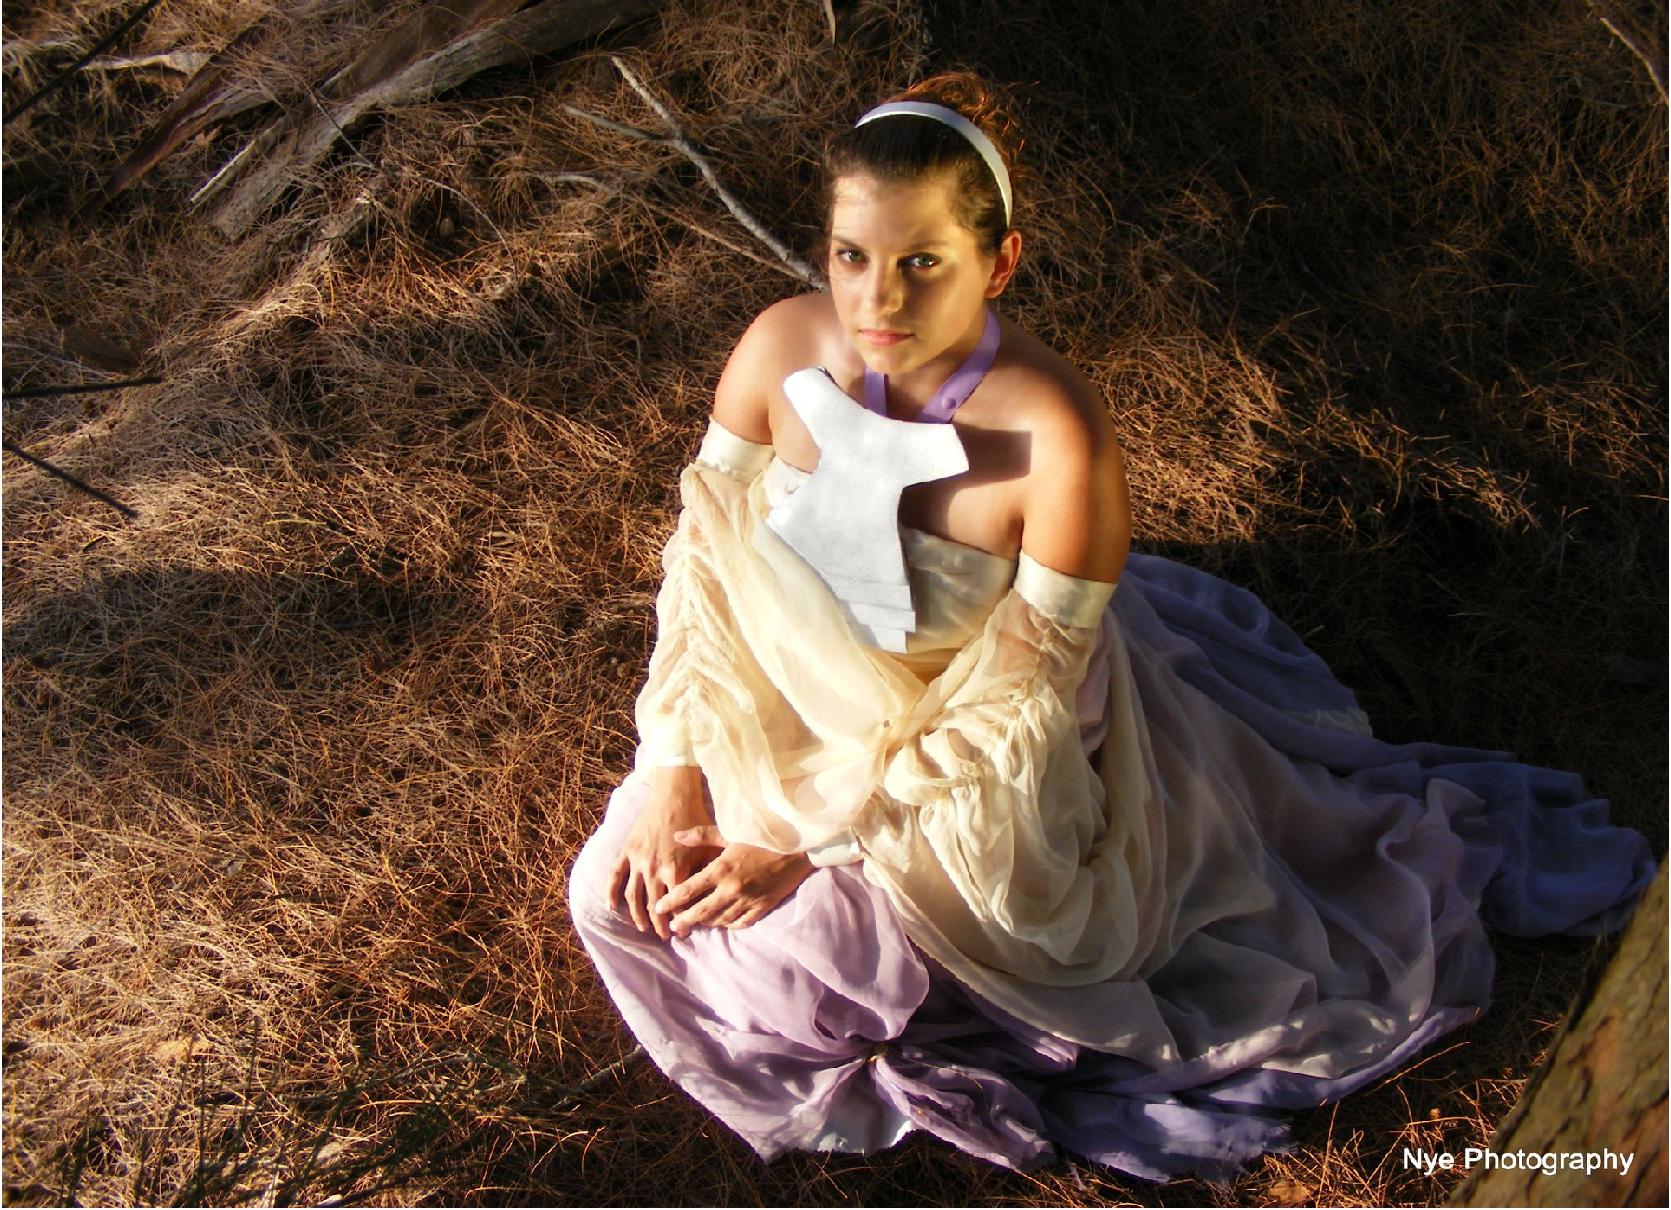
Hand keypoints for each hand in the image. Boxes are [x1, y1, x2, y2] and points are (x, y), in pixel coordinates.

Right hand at [608, 767, 721, 939]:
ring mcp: (638, 861)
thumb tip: (718, 893)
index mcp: (676, 870)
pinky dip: (611, 893)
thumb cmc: (696, 817)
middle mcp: (654, 869)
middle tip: (664, 935)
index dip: (681, 921)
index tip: (685, 932)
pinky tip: (612, 907)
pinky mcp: (627, 851)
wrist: (674, 793)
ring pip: (634, 897)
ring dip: (638, 916)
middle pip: (655, 906)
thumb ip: (711, 870)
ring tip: (644, 928)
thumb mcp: (710, 844)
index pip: (677, 906)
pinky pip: (615, 876)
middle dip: (660, 925)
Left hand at [654, 826, 812, 936]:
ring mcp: (748, 900)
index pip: (688, 890)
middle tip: (672, 927)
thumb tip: (677, 836)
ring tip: (695, 923)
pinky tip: (722, 922)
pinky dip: (728, 924)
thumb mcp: (731, 832)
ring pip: (720, 920)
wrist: (799, 846)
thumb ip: (702, 836)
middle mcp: (731, 889)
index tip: (659, 907)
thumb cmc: (763, 835)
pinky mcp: (763, 906)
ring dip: (705, 923)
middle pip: (700, 912)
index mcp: (720, 869)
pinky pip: (741, 922)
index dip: (670, 901)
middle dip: (683, 921)